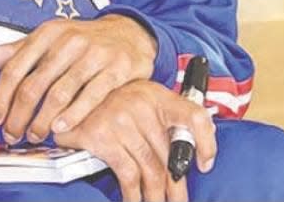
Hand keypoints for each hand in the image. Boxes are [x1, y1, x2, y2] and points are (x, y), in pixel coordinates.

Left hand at [0, 14, 156, 143]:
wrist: (131, 33)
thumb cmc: (83, 40)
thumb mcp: (49, 39)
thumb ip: (13, 51)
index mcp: (49, 32)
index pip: (15, 68)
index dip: (1, 97)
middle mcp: (71, 40)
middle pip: (35, 85)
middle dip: (19, 116)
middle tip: (13, 135)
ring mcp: (95, 54)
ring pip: (60, 93)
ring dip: (43, 120)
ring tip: (36, 135)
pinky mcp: (117, 68)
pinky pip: (91, 96)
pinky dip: (73, 114)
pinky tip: (61, 127)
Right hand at [54, 80, 215, 201]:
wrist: (76, 92)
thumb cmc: (116, 100)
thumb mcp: (145, 99)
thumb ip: (167, 119)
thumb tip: (195, 148)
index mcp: (160, 96)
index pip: (194, 116)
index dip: (207, 141)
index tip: (206, 164)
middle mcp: (143, 106)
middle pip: (169, 155)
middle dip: (176, 185)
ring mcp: (122, 121)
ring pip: (150, 168)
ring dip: (155, 195)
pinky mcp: (102, 137)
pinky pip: (127, 173)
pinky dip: (133, 194)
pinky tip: (134, 201)